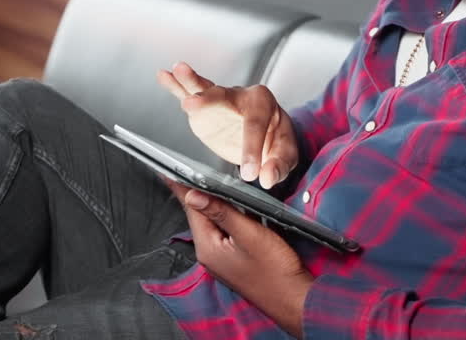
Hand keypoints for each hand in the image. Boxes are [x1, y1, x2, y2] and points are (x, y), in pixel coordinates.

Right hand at [157, 62, 298, 188]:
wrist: (264, 135)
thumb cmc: (275, 140)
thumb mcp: (284, 154)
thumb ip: (278, 165)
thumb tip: (266, 177)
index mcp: (265, 105)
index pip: (256, 126)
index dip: (252, 150)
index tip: (250, 173)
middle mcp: (241, 96)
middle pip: (225, 97)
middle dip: (209, 100)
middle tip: (193, 104)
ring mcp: (220, 100)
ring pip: (205, 89)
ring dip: (191, 81)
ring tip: (178, 71)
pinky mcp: (203, 107)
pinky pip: (189, 93)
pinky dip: (176, 85)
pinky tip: (165, 75)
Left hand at [168, 181, 312, 337]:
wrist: (294, 300)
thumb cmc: (275, 270)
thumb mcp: (249, 235)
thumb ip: (222, 213)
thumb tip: (193, 195)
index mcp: (208, 247)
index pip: (191, 209)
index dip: (183, 186)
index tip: (170, 168)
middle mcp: (210, 254)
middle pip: (200, 214)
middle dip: (198, 191)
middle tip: (193, 165)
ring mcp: (221, 257)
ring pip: (213, 221)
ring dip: (214, 203)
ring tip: (210, 178)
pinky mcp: (234, 258)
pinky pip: (225, 230)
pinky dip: (227, 215)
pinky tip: (233, 204)